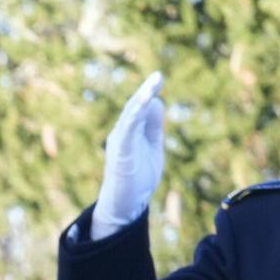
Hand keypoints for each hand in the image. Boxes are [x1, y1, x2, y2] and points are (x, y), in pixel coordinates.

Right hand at [93, 72, 163, 238]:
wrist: (125, 204)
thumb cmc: (138, 178)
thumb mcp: (153, 147)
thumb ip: (154, 127)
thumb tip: (158, 102)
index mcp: (130, 132)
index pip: (141, 108)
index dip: (150, 94)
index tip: (159, 79)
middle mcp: (122, 133)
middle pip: (135, 107)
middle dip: (147, 91)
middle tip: (159, 75)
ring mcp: (120, 140)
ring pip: (131, 114)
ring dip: (143, 97)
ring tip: (155, 82)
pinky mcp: (121, 149)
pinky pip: (128, 127)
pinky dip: (137, 113)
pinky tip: (146, 101)